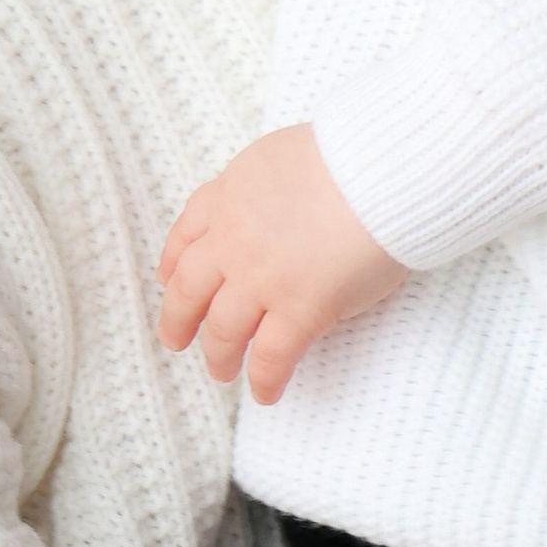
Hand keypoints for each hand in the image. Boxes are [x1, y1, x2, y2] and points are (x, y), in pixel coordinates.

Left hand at [158, 125, 409, 402]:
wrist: (379, 167)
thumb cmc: (351, 153)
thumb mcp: (282, 155)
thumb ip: (264, 187)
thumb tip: (275, 210)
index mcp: (230, 194)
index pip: (188, 231)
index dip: (173, 260)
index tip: (167, 278)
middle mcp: (234, 239)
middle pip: (189, 288)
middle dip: (178, 318)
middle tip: (175, 338)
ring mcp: (262, 278)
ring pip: (222, 329)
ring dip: (218, 355)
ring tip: (220, 371)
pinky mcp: (300, 309)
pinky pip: (271, 357)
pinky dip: (264, 380)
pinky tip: (265, 393)